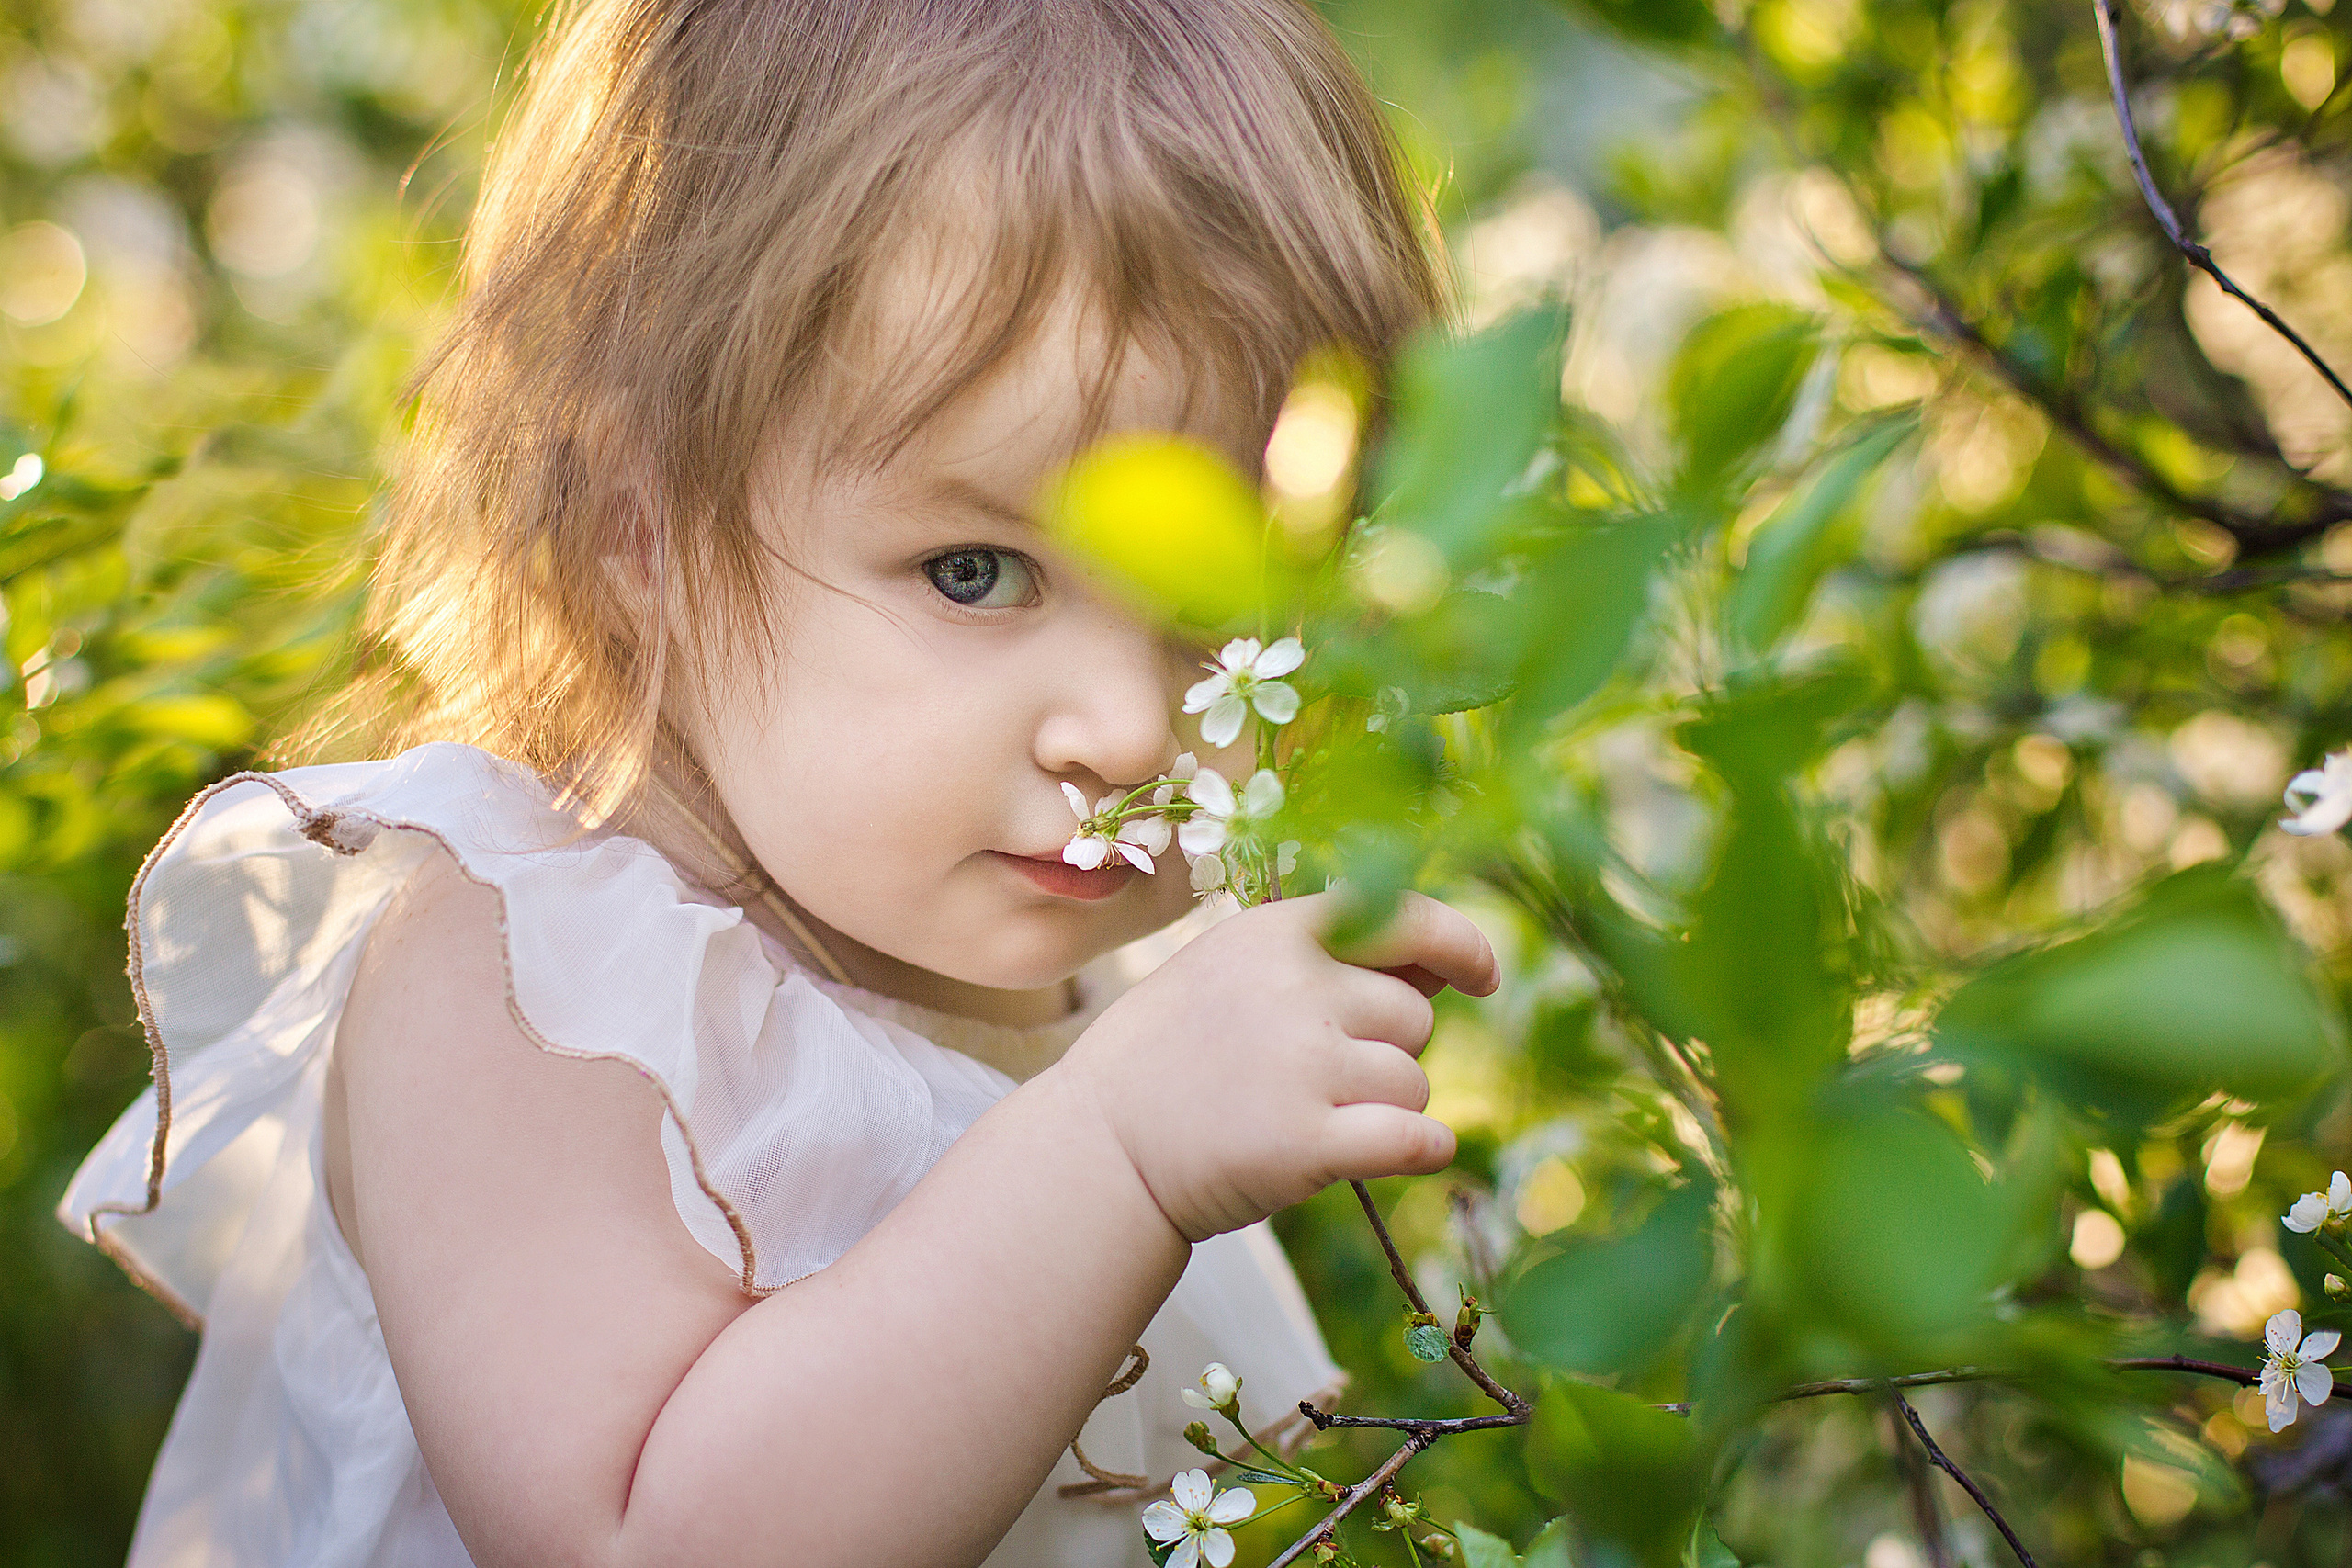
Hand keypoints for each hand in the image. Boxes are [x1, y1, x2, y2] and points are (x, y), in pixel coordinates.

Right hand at [1055, 891, 1499, 1240]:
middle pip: (1414, 1017)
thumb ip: (1327, 965)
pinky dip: (1423, 1151)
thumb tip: (1442, 966)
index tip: (1481, 975)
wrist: (1099, 1148)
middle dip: (1387, 1051)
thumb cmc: (1171, 1063)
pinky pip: (1417, 1139)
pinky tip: (1396, 1156)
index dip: (1459, 944)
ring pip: (1414, 1082)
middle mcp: (1293, 987)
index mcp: (1274, 934)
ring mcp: (1301, 1062)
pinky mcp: (1307, 1140)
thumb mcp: (1232, 977)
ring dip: (1385, 1110)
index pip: (1400, 916)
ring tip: (1306, 1119)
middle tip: (1312, 1081)